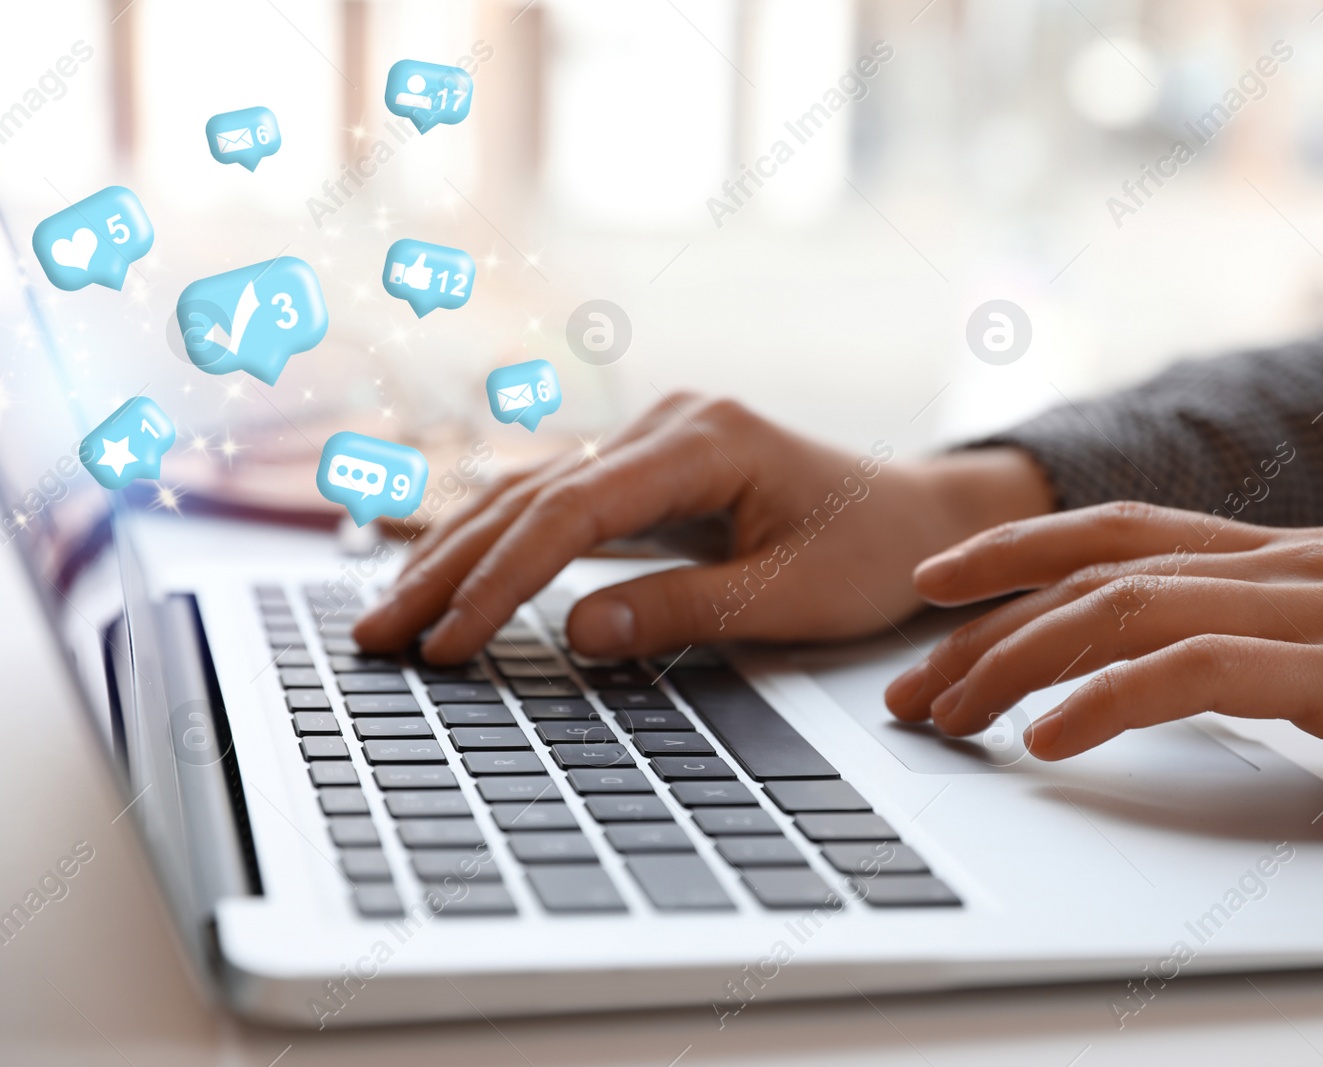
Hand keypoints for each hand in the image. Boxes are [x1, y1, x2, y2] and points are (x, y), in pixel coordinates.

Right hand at [353, 394, 1052, 663]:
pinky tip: (447, 576)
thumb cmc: (873, 552)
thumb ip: (685, 610)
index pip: (572, 509)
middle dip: (450, 567)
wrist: (920, 517)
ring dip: (457, 555)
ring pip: (529, 494)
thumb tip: (574, 631)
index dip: (502, 579)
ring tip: (390, 615)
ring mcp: (652, 443)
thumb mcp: (792, 595)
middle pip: (531, 493)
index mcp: (705, 440)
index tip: (452, 642)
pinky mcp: (647, 473)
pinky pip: (554, 505)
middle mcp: (667, 426)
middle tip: (378, 636)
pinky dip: (498, 546)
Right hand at [400, 253, 431, 291]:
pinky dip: (426, 285)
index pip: (430, 270)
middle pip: (430, 276)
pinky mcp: (423, 286)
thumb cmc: (413, 269)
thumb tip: (424, 253)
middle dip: (426, 275)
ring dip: (425, 280)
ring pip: (428, 281)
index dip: (427, 270)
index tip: (423, 270)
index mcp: (425, 270)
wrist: (407, 277)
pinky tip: (422, 283)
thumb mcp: (418, 263)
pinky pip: (427, 286)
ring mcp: (424, 281)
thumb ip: (421, 259)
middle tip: (420, 274)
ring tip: (420, 279)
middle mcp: (425, 275)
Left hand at [884, 501, 1322, 840]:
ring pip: (1131, 609)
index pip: (1121, 531)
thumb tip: (1172, 670)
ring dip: (1023, 663)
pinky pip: (1205, 672)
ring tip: (952, 718)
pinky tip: (1055, 741)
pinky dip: (1114, 700)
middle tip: (909, 689)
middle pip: (1098, 571)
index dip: (1015, 550)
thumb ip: (1272, 641)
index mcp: (1290, 554)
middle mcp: (1295, 562)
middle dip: (987, 627)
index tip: (932, 591)